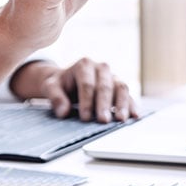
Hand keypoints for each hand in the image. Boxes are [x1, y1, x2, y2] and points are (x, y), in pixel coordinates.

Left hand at [12, 59, 138, 123]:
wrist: (68, 81)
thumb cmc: (60, 84)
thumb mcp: (51, 87)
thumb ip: (55, 97)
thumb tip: (63, 112)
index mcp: (84, 64)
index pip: (87, 84)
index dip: (86, 101)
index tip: (85, 117)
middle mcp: (101, 68)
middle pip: (104, 86)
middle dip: (104, 105)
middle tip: (103, 121)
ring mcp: (113, 76)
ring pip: (121, 88)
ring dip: (122, 104)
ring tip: (120, 120)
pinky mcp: (120, 86)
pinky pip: (128, 94)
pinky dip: (132, 104)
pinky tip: (135, 115)